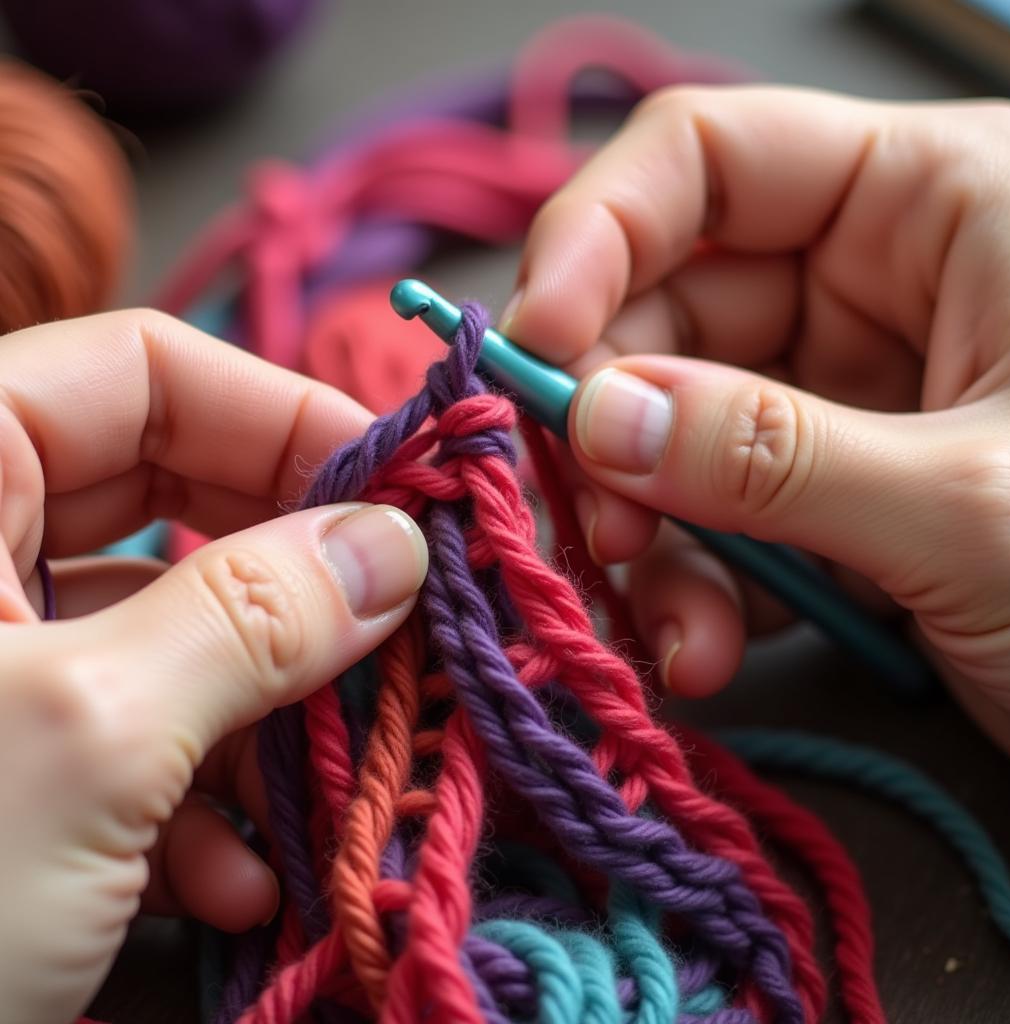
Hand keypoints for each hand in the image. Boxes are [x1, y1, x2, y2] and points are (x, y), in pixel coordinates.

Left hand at [0, 311, 427, 1023]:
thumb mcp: (91, 738)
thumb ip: (257, 618)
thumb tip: (398, 546)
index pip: (144, 371)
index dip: (287, 417)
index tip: (405, 495)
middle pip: (171, 498)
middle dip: (293, 578)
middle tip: (397, 631)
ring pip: (168, 630)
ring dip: (262, 714)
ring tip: (326, 789)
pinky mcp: (4, 754)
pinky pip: (130, 729)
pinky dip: (196, 799)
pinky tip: (230, 881)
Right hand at [502, 85, 1009, 761]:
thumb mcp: (974, 506)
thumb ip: (771, 456)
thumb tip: (595, 421)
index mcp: (936, 206)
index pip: (709, 160)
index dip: (596, 239)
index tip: (527, 349)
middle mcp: (879, 288)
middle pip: (670, 314)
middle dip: (608, 423)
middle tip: (585, 520)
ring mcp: (850, 401)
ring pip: (680, 435)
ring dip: (649, 533)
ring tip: (659, 624)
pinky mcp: (837, 499)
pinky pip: (724, 520)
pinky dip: (697, 588)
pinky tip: (700, 652)